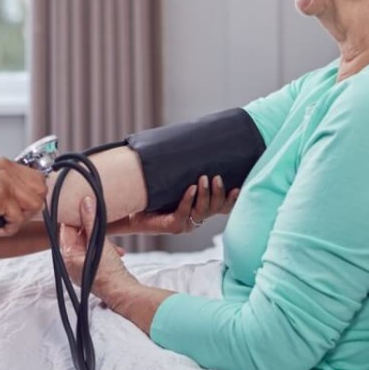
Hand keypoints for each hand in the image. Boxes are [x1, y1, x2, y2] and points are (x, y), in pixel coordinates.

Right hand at [0, 157, 47, 237]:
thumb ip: (13, 188)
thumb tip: (39, 199)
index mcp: (4, 164)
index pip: (39, 177)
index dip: (35, 197)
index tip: (22, 209)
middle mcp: (5, 168)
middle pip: (41, 190)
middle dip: (30, 209)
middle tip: (12, 218)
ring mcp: (2, 180)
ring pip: (34, 204)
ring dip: (20, 220)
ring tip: (2, 223)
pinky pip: (18, 218)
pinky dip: (8, 229)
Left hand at [60, 197, 136, 298]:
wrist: (122, 293)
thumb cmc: (108, 273)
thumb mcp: (99, 243)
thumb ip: (90, 222)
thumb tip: (85, 203)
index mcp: (67, 257)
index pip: (65, 230)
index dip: (74, 217)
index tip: (82, 205)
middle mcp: (71, 264)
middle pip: (76, 237)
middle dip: (88, 226)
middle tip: (97, 216)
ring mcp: (82, 268)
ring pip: (87, 245)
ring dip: (99, 237)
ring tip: (109, 235)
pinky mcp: (93, 270)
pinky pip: (95, 253)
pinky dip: (104, 248)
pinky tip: (116, 249)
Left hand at [121, 174, 238, 235]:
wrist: (130, 206)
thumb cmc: (153, 193)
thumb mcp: (174, 181)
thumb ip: (186, 171)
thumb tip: (195, 143)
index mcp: (199, 209)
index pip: (222, 207)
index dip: (232, 200)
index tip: (238, 188)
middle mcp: (195, 218)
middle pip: (216, 208)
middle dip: (218, 193)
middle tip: (216, 177)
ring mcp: (185, 224)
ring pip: (202, 211)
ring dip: (205, 194)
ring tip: (203, 178)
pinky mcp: (173, 226)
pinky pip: (184, 212)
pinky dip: (188, 199)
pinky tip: (190, 188)